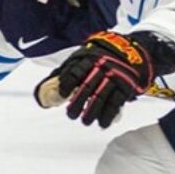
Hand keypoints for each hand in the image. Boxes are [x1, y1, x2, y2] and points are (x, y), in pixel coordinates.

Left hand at [35, 30, 174, 127]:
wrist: (131, 50)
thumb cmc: (98, 57)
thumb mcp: (81, 57)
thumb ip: (64, 72)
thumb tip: (43, 94)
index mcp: (87, 58)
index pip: (74, 72)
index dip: (66, 85)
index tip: (61, 97)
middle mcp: (101, 67)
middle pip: (87, 87)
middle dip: (78, 103)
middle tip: (71, 115)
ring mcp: (115, 76)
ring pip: (101, 97)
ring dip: (92, 112)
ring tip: (84, 121)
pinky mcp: (126, 86)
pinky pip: (116, 102)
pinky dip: (108, 115)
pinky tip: (102, 123)